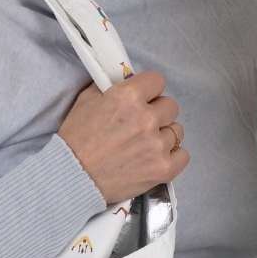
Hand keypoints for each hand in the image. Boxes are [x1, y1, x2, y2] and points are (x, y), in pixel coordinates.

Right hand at [57, 70, 189, 203]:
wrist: (73, 177)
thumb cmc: (76, 138)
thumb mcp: (86, 100)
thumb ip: (111, 87)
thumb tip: (127, 80)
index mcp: (128, 96)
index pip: (157, 81)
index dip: (149, 90)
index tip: (143, 99)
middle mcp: (147, 118)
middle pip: (171, 106)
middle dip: (157, 112)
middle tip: (142, 124)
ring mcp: (157, 145)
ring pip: (177, 131)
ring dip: (164, 134)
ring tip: (147, 144)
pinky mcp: (163, 168)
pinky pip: (183, 155)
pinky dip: (172, 156)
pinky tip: (156, 157)